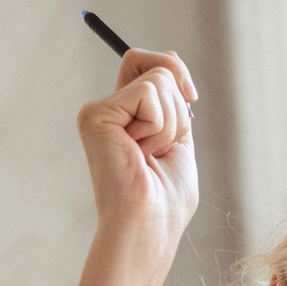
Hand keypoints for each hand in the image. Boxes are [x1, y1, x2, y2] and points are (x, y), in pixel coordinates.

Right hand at [77, 48, 198, 273]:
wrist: (150, 226)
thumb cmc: (165, 199)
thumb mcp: (179, 136)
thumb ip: (173, 99)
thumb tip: (171, 59)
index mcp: (124, 116)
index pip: (148, 64)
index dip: (175, 71)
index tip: (191, 98)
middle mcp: (107, 110)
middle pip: (157, 65)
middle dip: (178, 107)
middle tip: (161, 148)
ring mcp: (97, 112)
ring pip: (159, 79)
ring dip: (170, 124)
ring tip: (149, 156)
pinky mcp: (94, 115)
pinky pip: (148, 93)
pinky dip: (159, 125)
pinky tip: (139, 153)